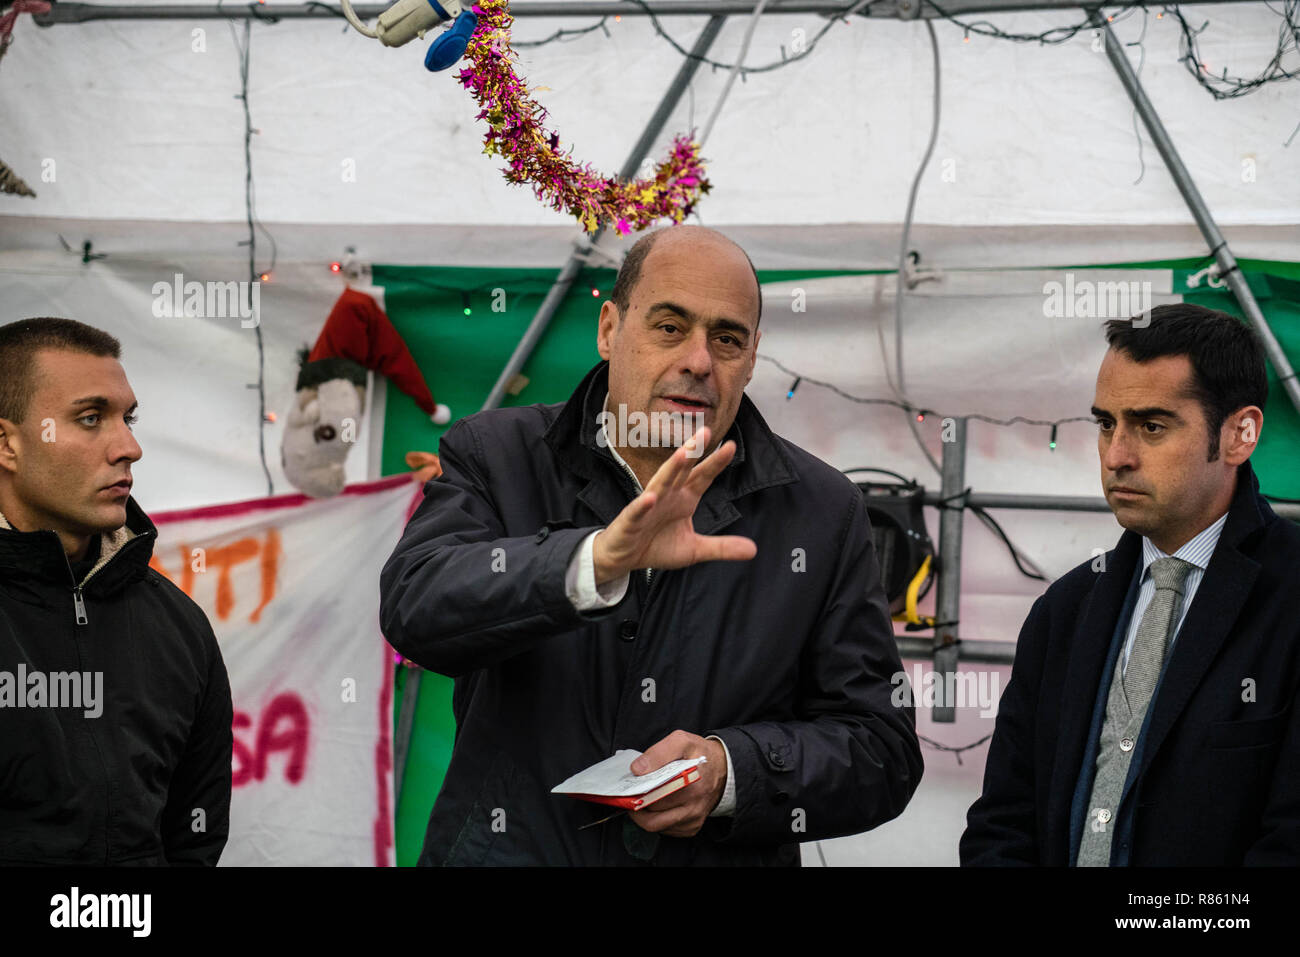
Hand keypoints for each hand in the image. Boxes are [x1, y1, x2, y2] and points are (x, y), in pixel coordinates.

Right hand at [592, 426, 756, 584]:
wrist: (624, 559)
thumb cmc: (657, 546)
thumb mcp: (694, 549)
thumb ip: (722, 547)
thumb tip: (754, 550)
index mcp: (684, 499)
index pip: (703, 477)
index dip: (715, 463)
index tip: (731, 446)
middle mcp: (667, 496)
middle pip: (681, 471)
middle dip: (692, 452)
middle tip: (704, 432)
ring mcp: (648, 506)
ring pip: (660, 483)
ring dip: (671, 469)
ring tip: (682, 455)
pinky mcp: (631, 521)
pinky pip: (637, 511)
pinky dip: (643, 504)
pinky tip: (651, 497)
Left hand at [627, 731, 726, 837]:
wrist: (723, 769)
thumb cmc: (700, 754)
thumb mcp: (681, 741)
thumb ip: (659, 752)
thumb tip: (637, 769)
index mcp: (689, 781)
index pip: (653, 794)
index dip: (636, 793)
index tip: (628, 789)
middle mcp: (693, 803)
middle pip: (651, 813)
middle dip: (636, 805)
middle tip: (630, 795)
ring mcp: (693, 818)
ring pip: (656, 826)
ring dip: (643, 815)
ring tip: (640, 801)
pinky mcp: (693, 827)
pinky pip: (666, 830)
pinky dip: (657, 821)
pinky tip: (657, 807)